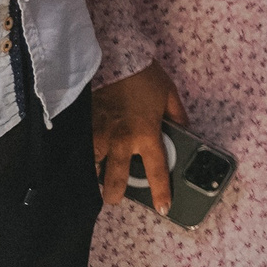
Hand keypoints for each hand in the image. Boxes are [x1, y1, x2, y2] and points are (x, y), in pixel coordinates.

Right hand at [94, 60, 185, 210]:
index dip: (160, 192)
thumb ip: (177, 116)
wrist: (115, 58)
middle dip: (114, 194)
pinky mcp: (83, 127)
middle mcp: (122, 141)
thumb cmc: (144, 77)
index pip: (156, 170)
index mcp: (147, 135)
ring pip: (93, 167)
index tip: (163, 208)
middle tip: (114, 198)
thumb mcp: (169, 94)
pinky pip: (82, 149)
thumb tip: (185, 131)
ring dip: (95, 174)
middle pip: (114, 180)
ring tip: (97, 176)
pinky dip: (84, 155)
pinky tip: (84, 157)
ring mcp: (99, 136)